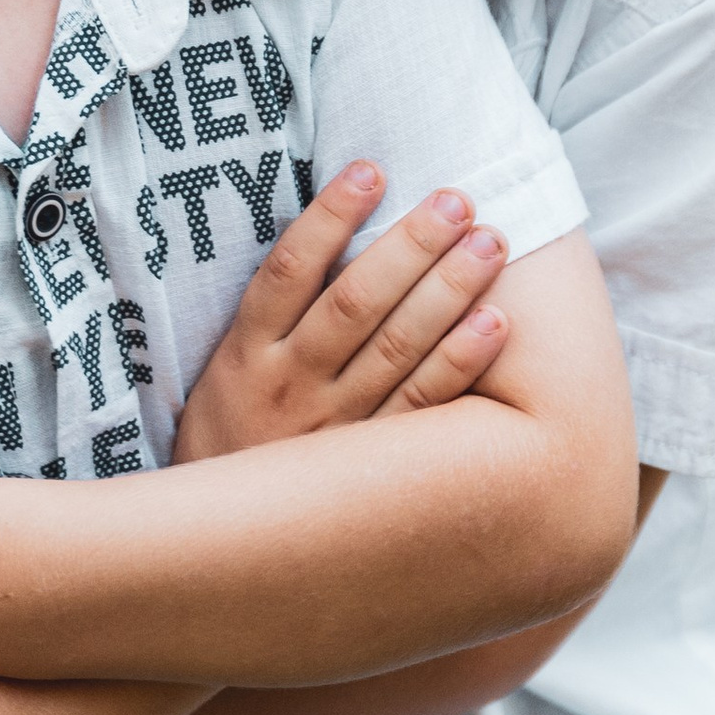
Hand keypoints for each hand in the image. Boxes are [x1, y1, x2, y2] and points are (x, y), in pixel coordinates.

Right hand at [173, 161, 511, 463]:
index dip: (329, 217)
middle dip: (410, 246)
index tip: (370, 169)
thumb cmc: (232, 439)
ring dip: (446, 291)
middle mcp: (290, 386)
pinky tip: (495, 325)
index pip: (288, 271)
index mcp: (247, 354)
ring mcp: (332, 429)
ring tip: (489, 242)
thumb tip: (330, 232)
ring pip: (394, 349)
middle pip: (354, 303)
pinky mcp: (370, 465)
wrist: (219, 545)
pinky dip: (458, 364)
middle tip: (457, 199)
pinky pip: (421, 409)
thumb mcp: (226, 373)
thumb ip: (273, 316)